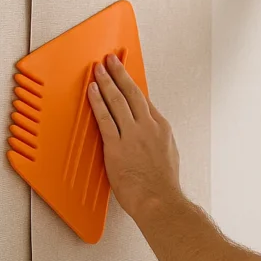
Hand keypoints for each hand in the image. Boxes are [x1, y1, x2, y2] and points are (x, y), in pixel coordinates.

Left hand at [88, 54, 181, 219]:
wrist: (159, 200)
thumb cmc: (163, 184)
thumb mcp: (168, 154)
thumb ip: (157, 139)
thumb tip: (148, 134)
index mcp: (162, 129)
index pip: (144, 101)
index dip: (133, 86)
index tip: (125, 76)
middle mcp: (148, 127)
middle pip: (132, 93)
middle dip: (120, 74)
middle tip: (110, 61)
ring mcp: (132, 135)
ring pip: (118, 100)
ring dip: (107, 81)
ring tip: (99, 69)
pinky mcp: (117, 146)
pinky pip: (105, 118)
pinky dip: (97, 101)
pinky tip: (92, 91)